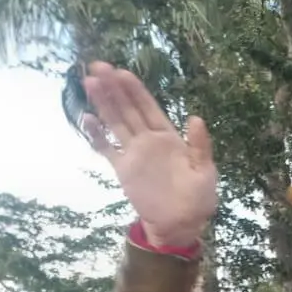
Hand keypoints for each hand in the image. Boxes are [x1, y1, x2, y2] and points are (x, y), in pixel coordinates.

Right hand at [81, 62, 217, 247]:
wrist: (180, 225)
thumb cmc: (198, 199)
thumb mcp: (205, 171)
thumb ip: (199, 145)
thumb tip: (196, 118)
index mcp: (169, 137)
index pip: (149, 108)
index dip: (135, 90)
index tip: (121, 72)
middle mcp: (148, 140)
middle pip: (127, 109)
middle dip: (114, 88)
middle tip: (98, 66)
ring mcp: (134, 153)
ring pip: (115, 122)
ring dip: (102, 103)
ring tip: (89, 82)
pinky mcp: (123, 168)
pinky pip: (106, 148)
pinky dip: (96, 134)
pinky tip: (86, 118)